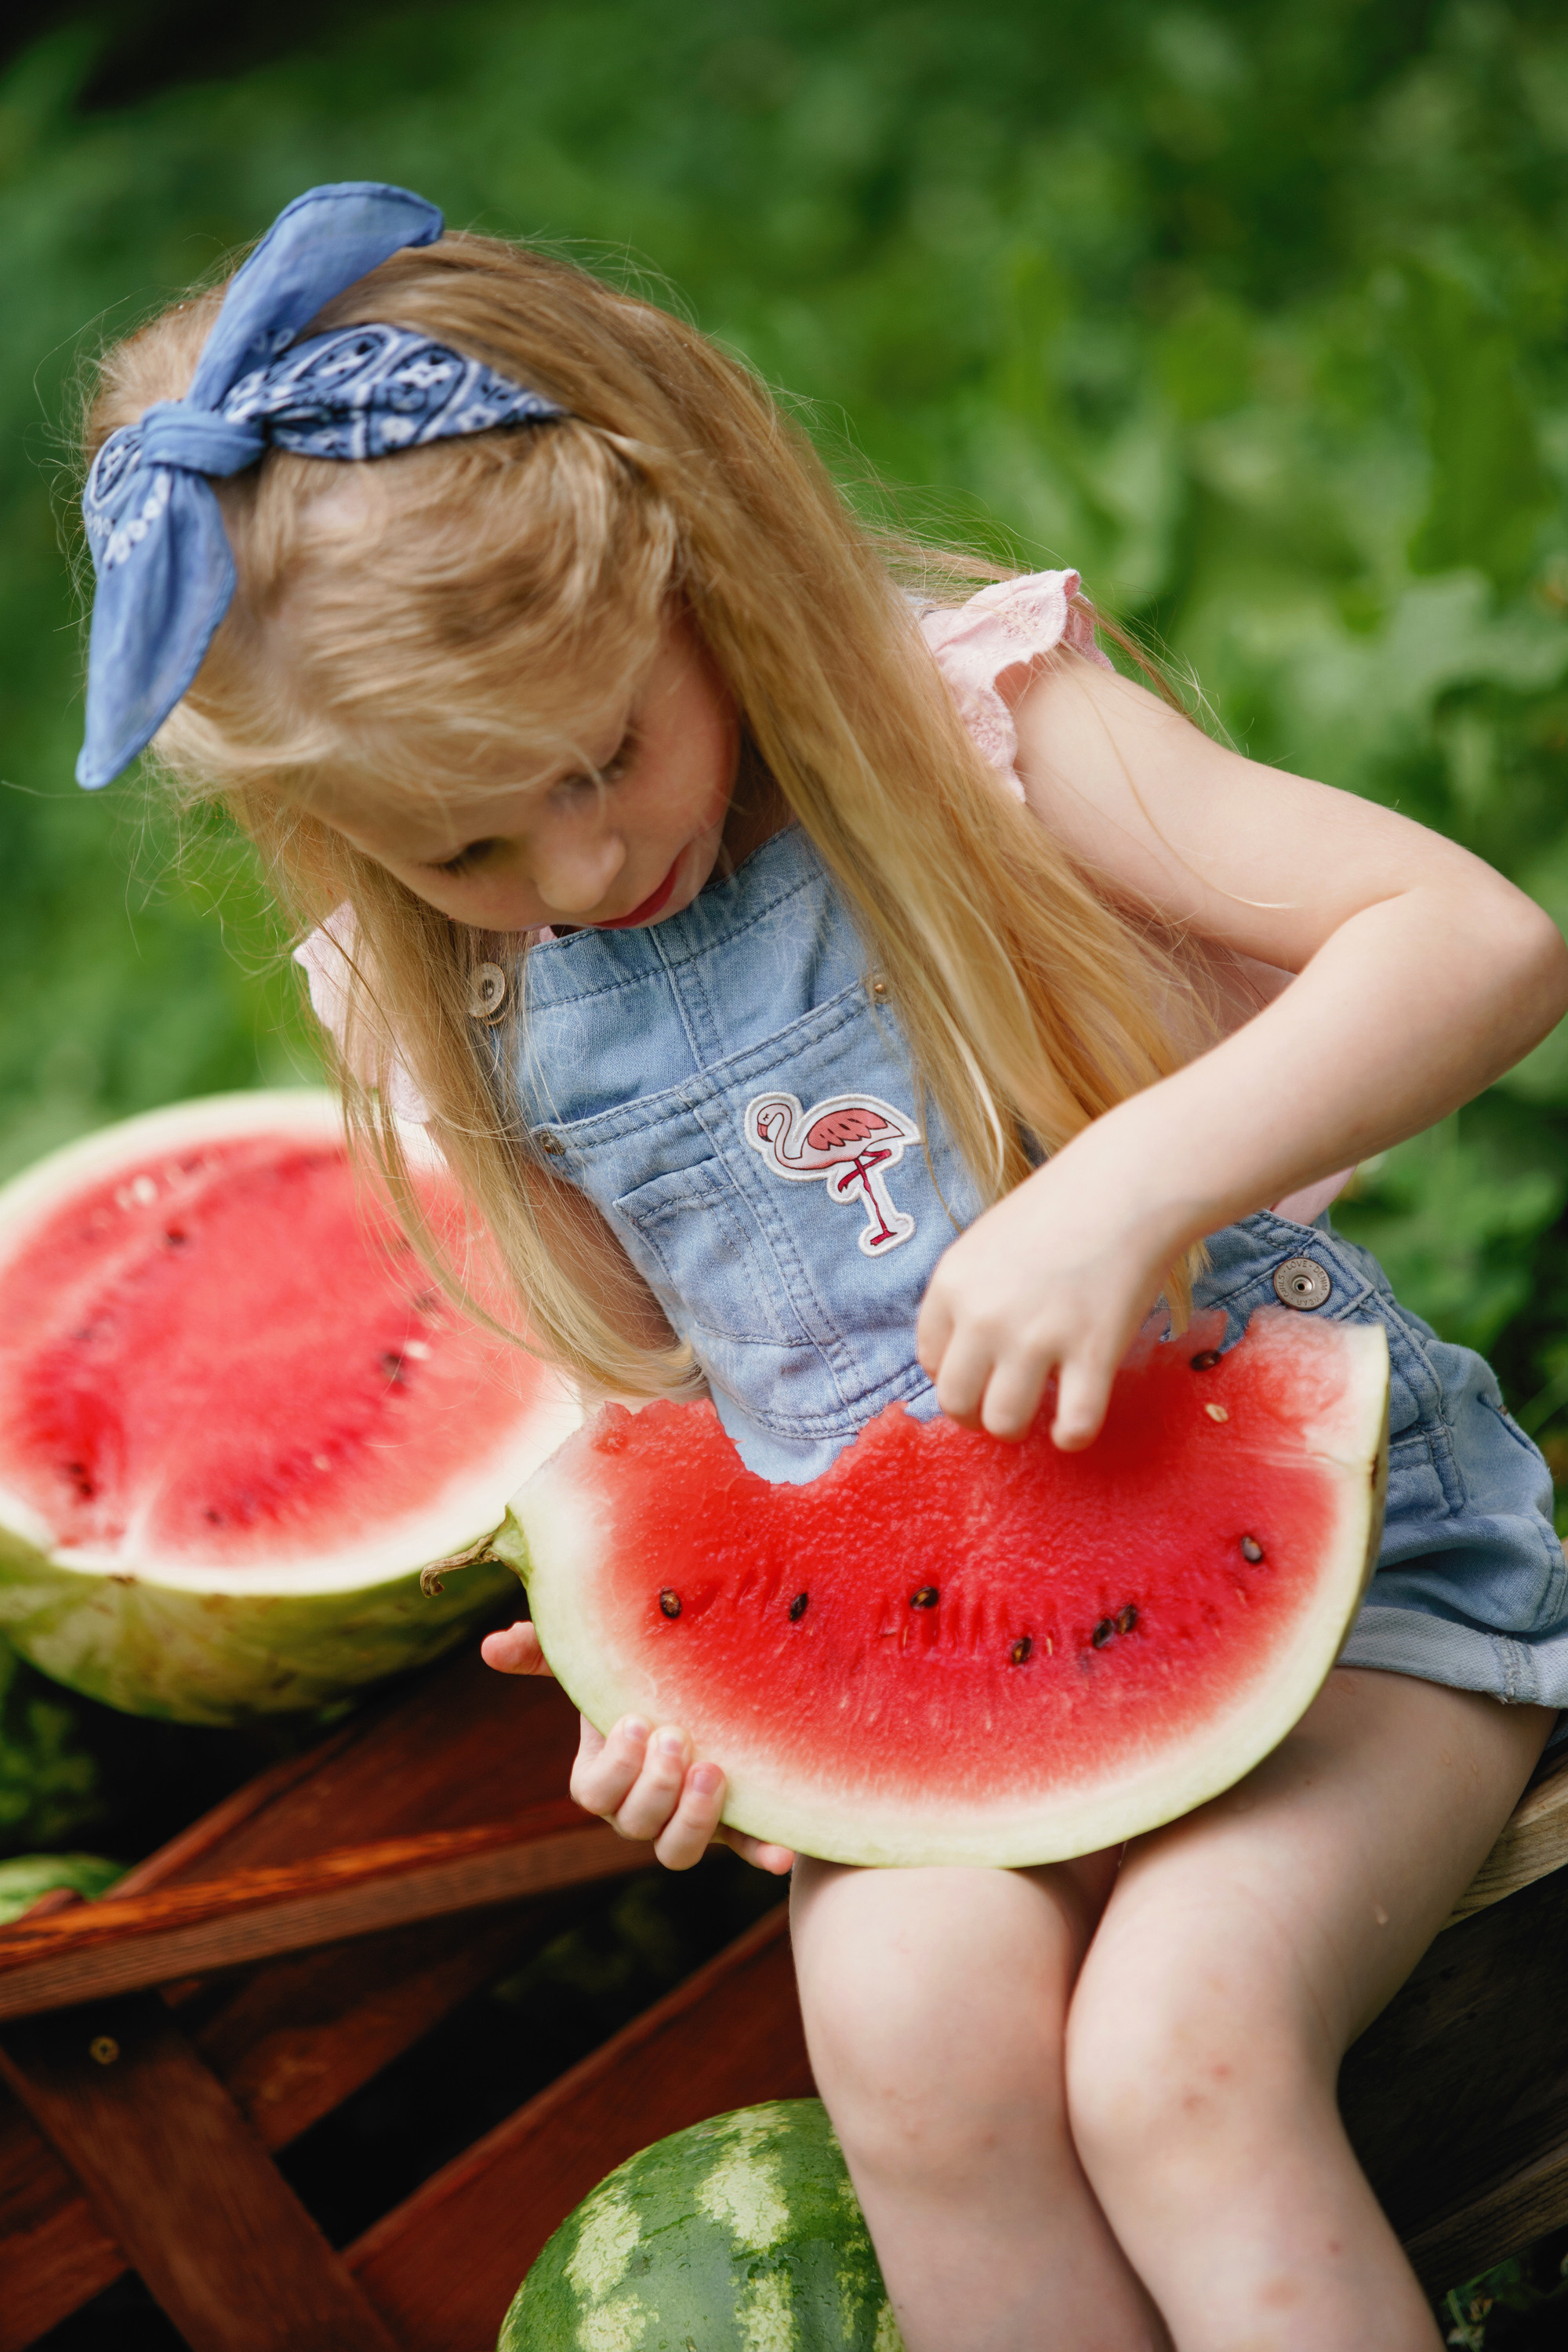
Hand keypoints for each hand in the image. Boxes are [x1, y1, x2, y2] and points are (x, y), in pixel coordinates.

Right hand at [480, 1622, 794, 1875]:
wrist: (703, 1689)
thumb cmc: (637, 1675)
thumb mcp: (595, 1659)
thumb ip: (546, 1651)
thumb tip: (490, 1646)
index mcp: (602, 1777)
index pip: (593, 1793)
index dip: (614, 1767)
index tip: (635, 1720)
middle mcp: (639, 1809)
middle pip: (634, 1824)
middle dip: (654, 1785)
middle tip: (677, 1735)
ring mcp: (686, 1822)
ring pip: (676, 1851)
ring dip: (693, 1819)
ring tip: (715, 1770)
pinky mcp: (734, 1825)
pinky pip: (744, 1849)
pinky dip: (760, 1854)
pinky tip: (781, 1853)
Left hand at [916, 1145, 1177, 1449]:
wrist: (1128, 1186)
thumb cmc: (1061, 1210)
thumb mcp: (987, 1242)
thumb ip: (969, 1295)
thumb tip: (964, 1355)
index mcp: (952, 1285)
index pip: (931, 1361)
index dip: (956, 1374)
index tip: (982, 1372)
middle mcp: (984, 1316)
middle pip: (957, 1402)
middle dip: (977, 1414)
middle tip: (1003, 1404)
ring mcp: (1036, 1338)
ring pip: (1005, 1424)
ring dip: (1018, 1428)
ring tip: (1039, 1412)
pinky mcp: (1091, 1354)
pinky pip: (1073, 1427)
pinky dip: (1072, 1436)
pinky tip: (1076, 1423)